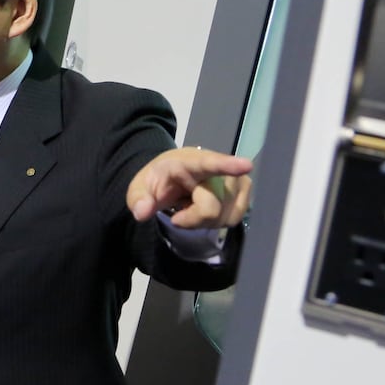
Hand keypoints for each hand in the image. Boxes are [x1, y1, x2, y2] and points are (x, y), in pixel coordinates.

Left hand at [128, 147, 252, 228]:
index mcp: (189, 161)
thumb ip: (138, 199)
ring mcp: (235, 179)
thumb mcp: (139, 188)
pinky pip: (232, 220)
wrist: (175, 175)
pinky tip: (204, 210)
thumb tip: (142, 212)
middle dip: (191, 219)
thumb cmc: (160, 180)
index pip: (210, 163)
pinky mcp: (244, 192)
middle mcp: (218, 167)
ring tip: (191, 207)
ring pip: (224, 217)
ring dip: (202, 222)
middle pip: (211, 208)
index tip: (246, 165)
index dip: (228, 165)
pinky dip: (215, 222)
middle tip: (178, 211)